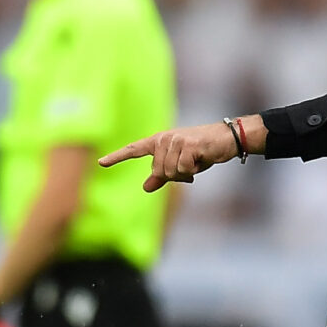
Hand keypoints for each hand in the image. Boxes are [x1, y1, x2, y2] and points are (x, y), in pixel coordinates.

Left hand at [101, 121, 247, 191]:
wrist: (225, 140)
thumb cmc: (201, 152)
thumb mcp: (179, 165)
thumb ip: (161, 176)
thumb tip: (145, 188)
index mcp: (159, 141)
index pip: (134, 150)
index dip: (117, 157)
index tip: (101, 162)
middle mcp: (164, 139)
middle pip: (159, 171)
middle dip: (175, 176)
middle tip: (189, 168)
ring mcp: (175, 140)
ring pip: (171, 172)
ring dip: (185, 174)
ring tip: (195, 162)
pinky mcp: (188, 145)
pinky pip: (183, 170)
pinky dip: (193, 170)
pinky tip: (201, 160)